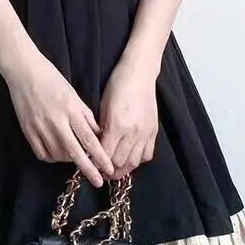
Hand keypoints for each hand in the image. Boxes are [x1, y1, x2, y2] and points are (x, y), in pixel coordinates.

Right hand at [3, 46, 113, 187]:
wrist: (24, 72)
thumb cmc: (52, 80)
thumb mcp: (74, 95)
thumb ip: (86, 116)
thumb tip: (98, 135)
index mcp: (71, 110)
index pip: (89, 139)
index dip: (100, 156)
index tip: (108, 168)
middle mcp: (56, 122)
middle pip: (75, 152)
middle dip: (88, 169)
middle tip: (98, 181)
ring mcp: (40, 128)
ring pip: (58, 155)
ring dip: (69, 160)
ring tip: (75, 157)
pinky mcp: (27, 131)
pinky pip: (42, 153)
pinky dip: (52, 157)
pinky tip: (57, 154)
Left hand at [99, 55, 158, 179]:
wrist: (139, 74)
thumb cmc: (117, 86)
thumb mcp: (103, 108)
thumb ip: (101, 130)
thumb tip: (96, 147)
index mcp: (117, 126)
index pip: (105, 155)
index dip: (96, 163)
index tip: (90, 166)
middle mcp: (133, 133)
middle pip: (120, 162)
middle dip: (108, 169)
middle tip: (100, 171)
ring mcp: (146, 133)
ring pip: (134, 162)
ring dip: (123, 168)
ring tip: (114, 168)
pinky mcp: (154, 131)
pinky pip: (147, 154)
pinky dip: (138, 159)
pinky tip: (130, 156)